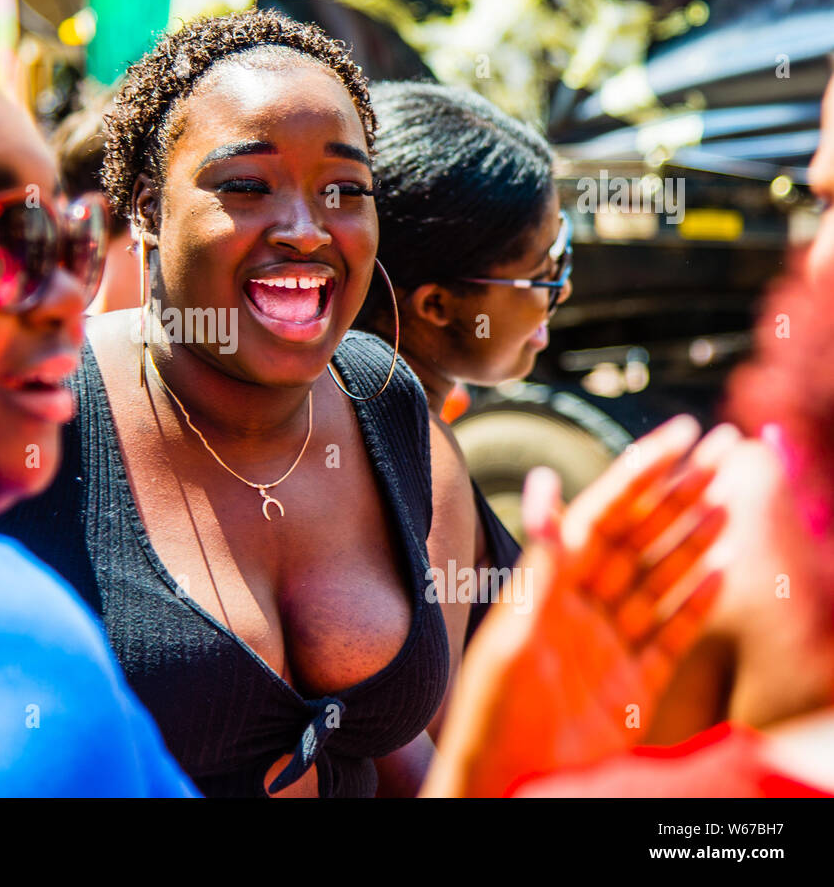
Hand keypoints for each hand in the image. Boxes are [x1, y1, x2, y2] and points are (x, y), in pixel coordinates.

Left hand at [422, 416, 735, 796]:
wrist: (504, 787)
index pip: (605, 515)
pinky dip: (692, 605)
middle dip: (680, 495)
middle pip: (640, 540)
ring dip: (692, 542)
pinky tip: (719, 574)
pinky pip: (668, 637)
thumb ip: (543, 560)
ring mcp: (608, 646)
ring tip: (727, 502)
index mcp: (551, 587)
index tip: (681, 435)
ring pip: (659, 581)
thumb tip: (545, 482)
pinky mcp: (629, 687)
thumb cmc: (495, 715)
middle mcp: (581, 609)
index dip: (643, 473)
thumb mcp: (518, 633)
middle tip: (722, 451)